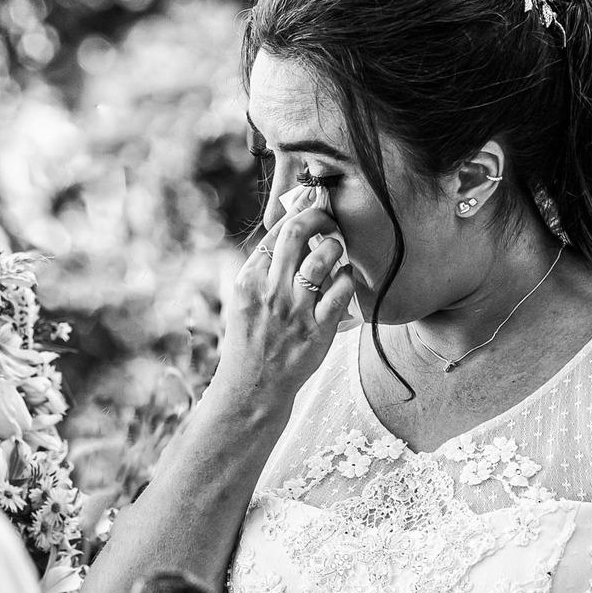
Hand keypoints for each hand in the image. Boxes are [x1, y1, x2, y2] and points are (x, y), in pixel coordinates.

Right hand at [214, 187, 355, 413]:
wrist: (252, 388)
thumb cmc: (250, 342)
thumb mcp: (244, 302)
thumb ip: (262, 272)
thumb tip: (288, 236)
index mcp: (248, 281)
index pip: (274, 233)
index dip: (296, 212)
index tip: (310, 204)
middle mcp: (270, 291)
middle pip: (296, 233)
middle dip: (318, 216)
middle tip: (329, 217)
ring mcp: (295, 311)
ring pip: (322, 258)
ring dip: (335, 246)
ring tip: (337, 248)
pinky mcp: (318, 330)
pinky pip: (341, 291)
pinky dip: (347, 277)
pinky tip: (346, 276)